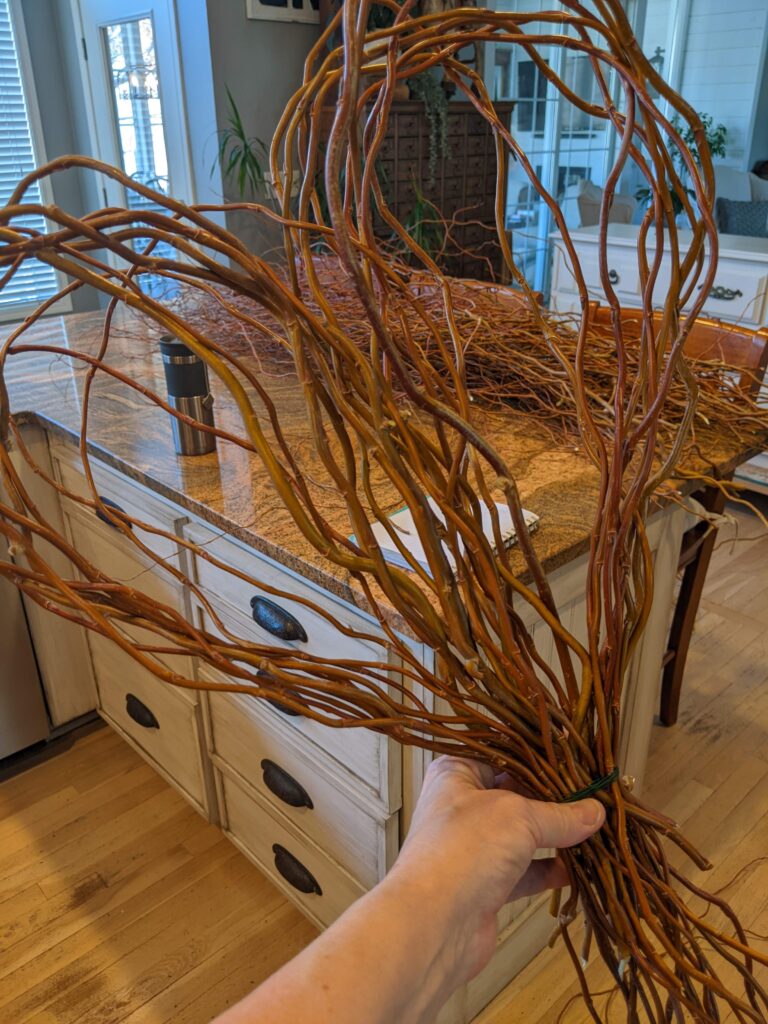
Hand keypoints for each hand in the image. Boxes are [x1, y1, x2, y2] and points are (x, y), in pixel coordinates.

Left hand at [387, 755, 604, 984]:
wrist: (434, 924)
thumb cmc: (464, 849)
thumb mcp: (517, 817)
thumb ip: (559, 815)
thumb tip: (596, 811)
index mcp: (457, 773)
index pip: (503, 755)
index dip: (539, 757)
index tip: (577, 760)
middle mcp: (463, 806)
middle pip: (516, 794)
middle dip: (554, 798)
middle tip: (596, 794)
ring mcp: (474, 847)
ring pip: (523, 835)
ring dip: (557, 835)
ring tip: (596, 828)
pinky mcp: (487, 883)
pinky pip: (526, 870)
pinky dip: (551, 869)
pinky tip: (581, 867)